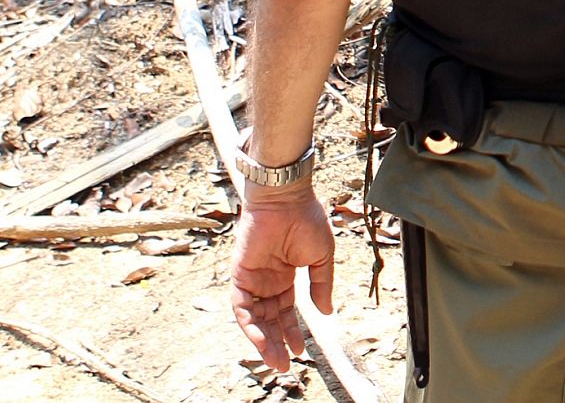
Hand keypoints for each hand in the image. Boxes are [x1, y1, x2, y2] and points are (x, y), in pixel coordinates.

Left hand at [230, 186, 335, 373]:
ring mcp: (252, 280)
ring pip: (254, 319)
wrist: (287, 198)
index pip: (286, 311)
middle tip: (286, 365)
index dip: (293, 331)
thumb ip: (321, 285)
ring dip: (264, 341)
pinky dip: (250, 326)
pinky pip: (241, 308)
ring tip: (276, 360)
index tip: (302, 350)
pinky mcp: (239, 276)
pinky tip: (263, 340)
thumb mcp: (322, 257)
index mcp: (286, 276)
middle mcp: (266, 281)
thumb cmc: (307, 219)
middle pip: (270, 320)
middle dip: (277, 343)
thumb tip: (325, 312)